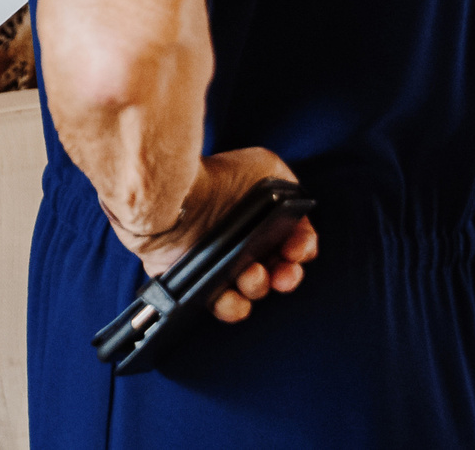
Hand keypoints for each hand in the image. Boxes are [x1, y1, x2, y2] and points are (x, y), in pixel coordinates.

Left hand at [123, 146, 317, 321]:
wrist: (172, 195)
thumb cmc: (218, 178)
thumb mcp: (266, 168)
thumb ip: (289, 187)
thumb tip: (295, 207)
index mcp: (259, 219)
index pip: (292, 244)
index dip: (301, 249)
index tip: (296, 249)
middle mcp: (241, 243)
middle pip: (277, 273)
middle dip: (287, 277)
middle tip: (282, 273)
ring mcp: (218, 263)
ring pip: (252, 292)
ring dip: (258, 288)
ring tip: (249, 274)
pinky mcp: (195, 281)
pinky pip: (220, 306)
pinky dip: (232, 307)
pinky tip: (229, 294)